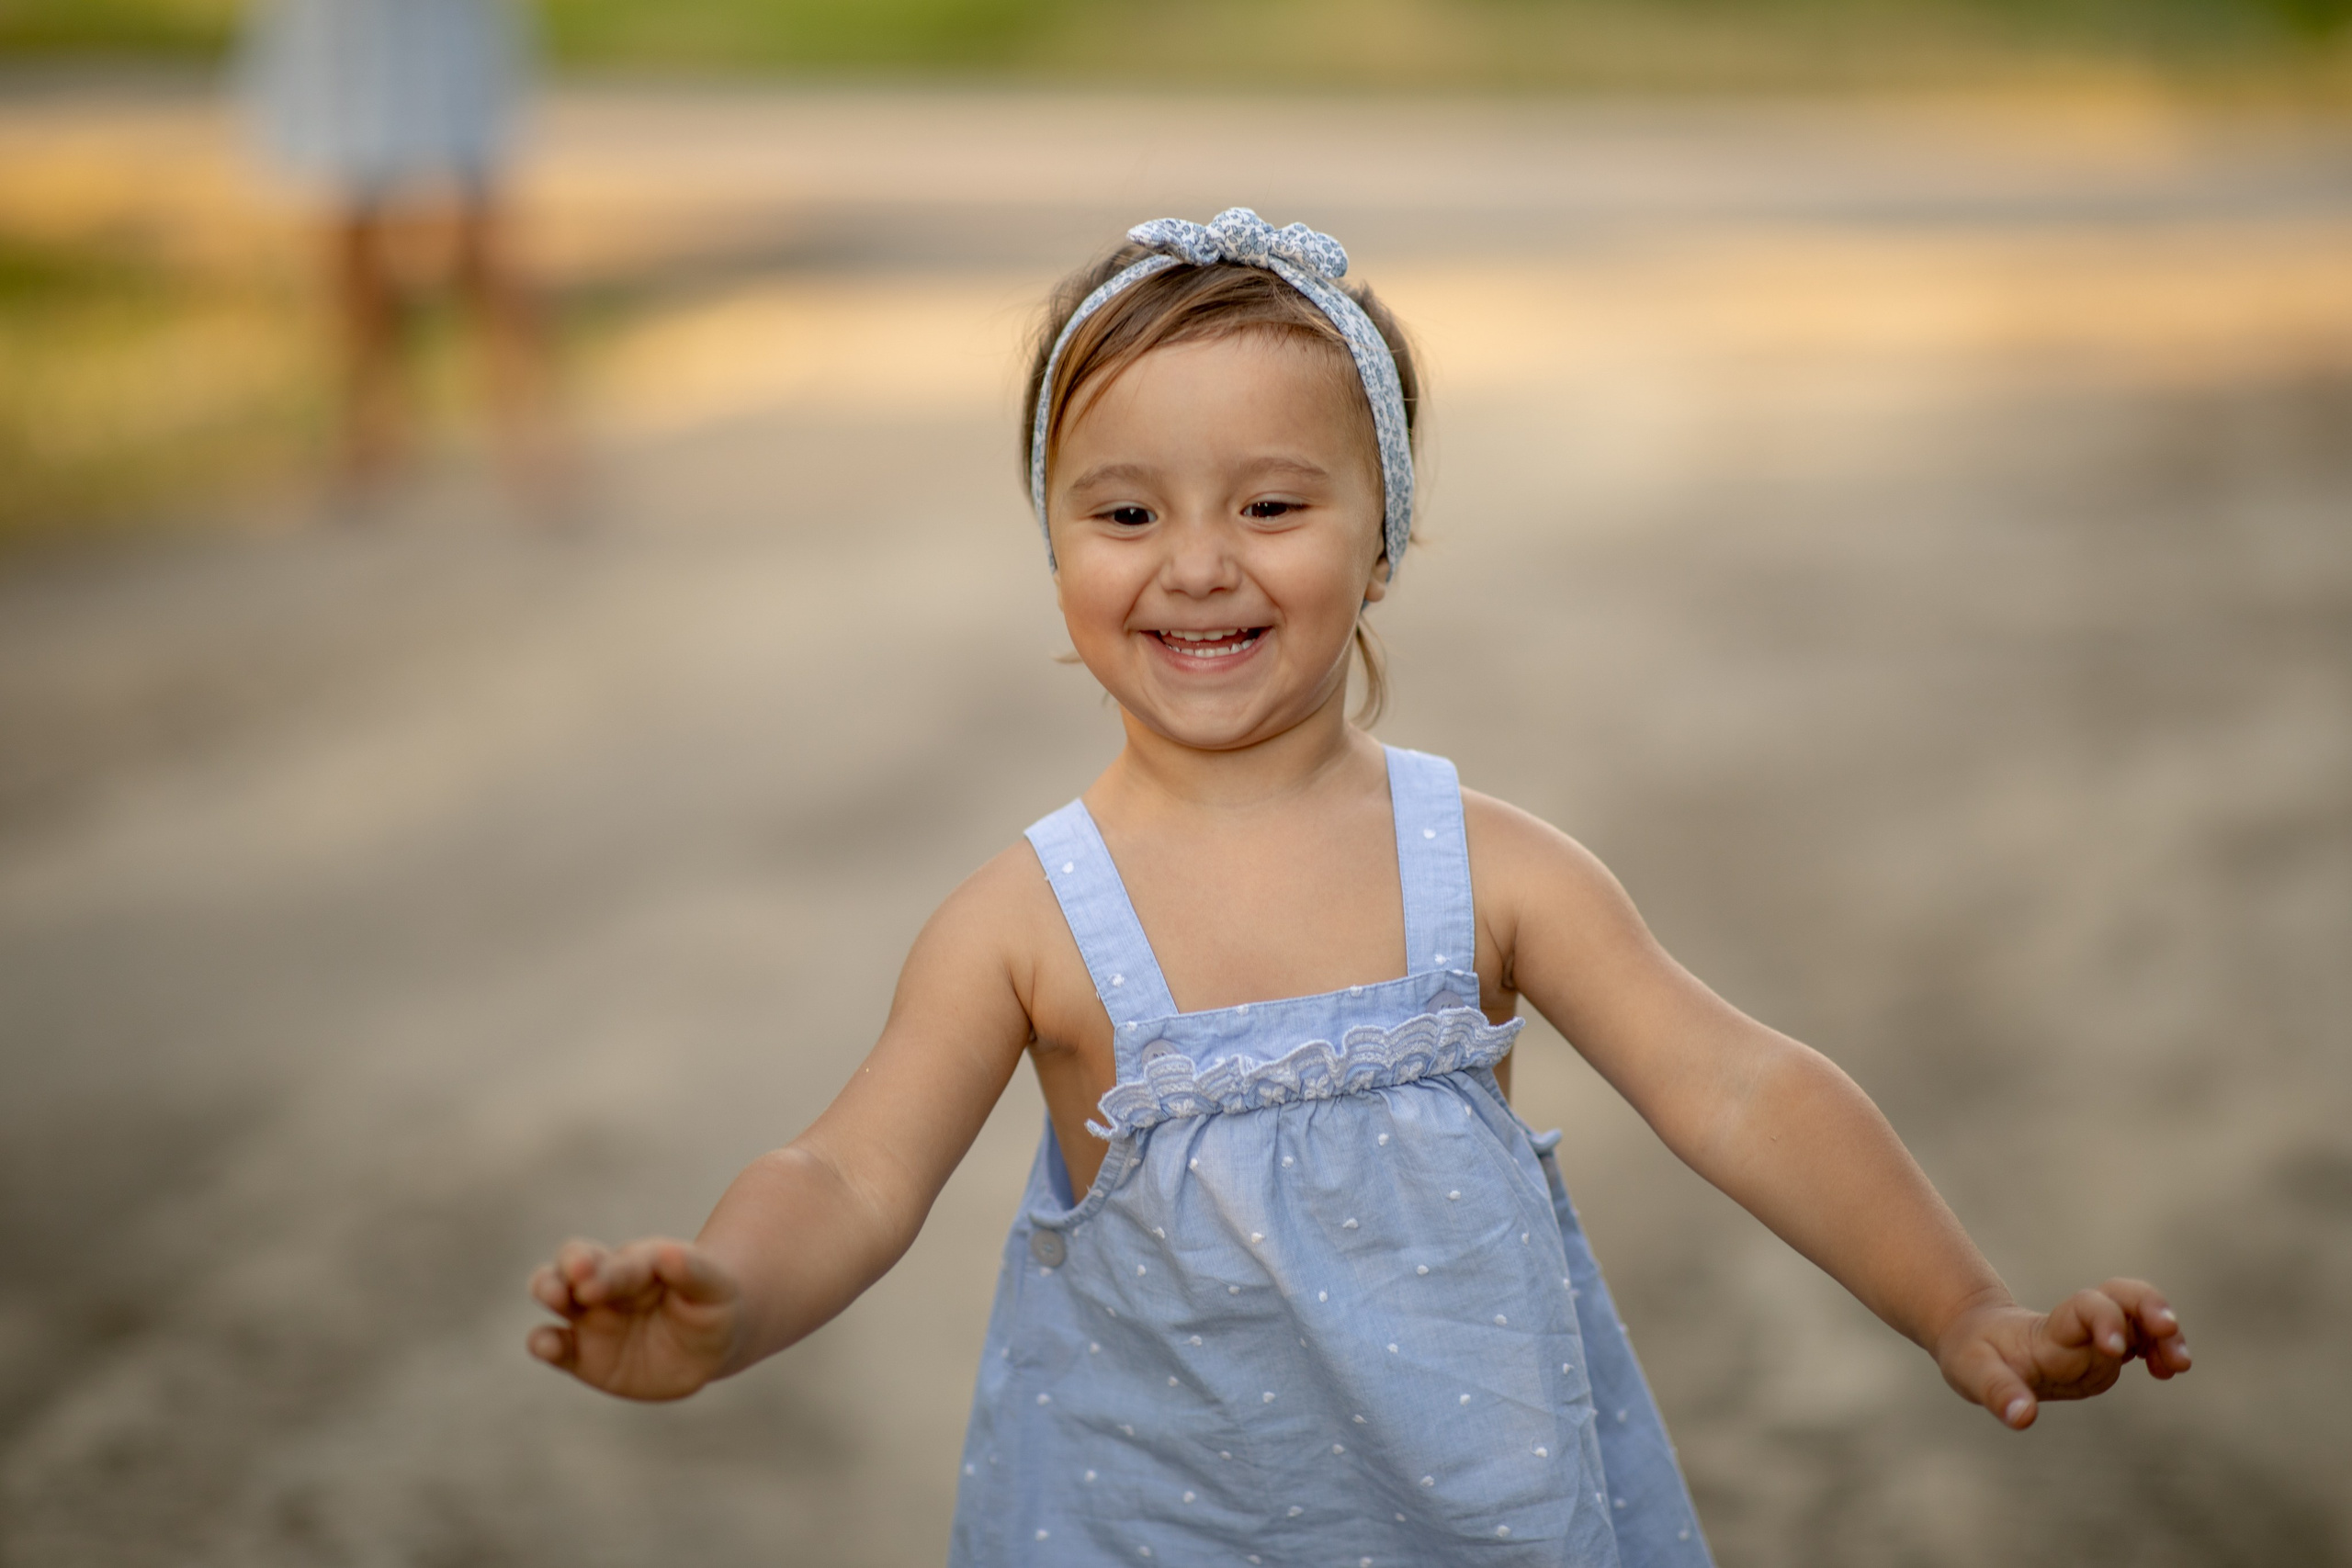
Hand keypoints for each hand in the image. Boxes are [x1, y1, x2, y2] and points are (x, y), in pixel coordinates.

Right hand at [527, 1236, 741, 1400]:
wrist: (713, 1341)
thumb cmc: (711, 1303)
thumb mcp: (712, 1287)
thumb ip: (692, 1271)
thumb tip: (669, 1253)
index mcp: (635, 1264)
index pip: (611, 1263)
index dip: (603, 1272)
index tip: (593, 1284)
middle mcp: (605, 1286)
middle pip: (568, 1267)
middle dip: (563, 1272)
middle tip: (569, 1284)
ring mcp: (591, 1319)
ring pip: (554, 1296)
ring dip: (547, 1291)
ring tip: (554, 1297)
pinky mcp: (583, 1356)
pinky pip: (555, 1347)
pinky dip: (544, 1344)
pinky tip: (547, 1345)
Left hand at [1935, 1277, 2190, 1428]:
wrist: (1975, 1337)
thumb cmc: (1974, 1354)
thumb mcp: (1973, 1375)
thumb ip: (1999, 1393)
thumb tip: (2024, 1418)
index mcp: (2052, 1331)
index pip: (2085, 1309)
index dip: (2105, 1318)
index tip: (2113, 1345)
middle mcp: (2081, 1329)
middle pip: (2124, 1297)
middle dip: (2150, 1307)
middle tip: (2168, 1329)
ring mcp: (2097, 1337)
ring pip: (2141, 1317)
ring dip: (2166, 1334)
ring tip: (2179, 1364)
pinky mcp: (2105, 1350)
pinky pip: (2144, 1339)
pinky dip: (2162, 1349)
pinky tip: (2168, 1370)